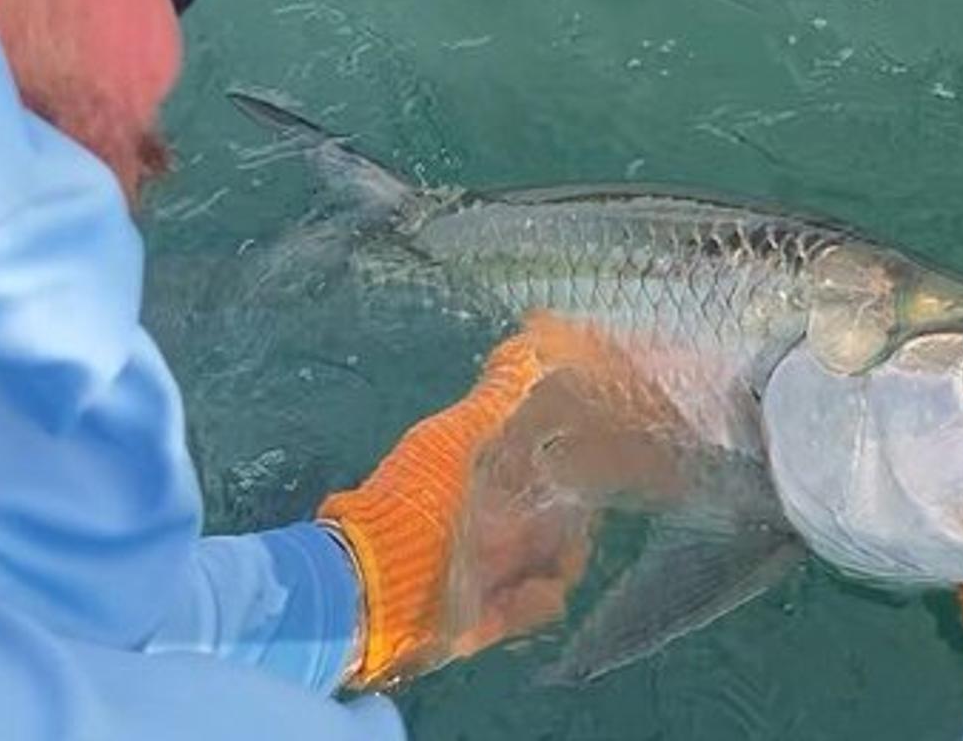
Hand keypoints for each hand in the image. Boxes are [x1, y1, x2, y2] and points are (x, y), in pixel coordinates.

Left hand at [319, 316, 669, 687]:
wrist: (373, 584)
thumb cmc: (415, 500)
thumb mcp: (453, 438)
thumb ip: (494, 398)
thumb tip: (527, 345)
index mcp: (474, 479)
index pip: (531, 470)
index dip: (564, 468)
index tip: (590, 465)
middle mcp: (479, 525)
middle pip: (549, 520)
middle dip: (571, 523)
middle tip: (577, 526)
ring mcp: (481, 573)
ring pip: (550, 564)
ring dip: (562, 563)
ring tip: (557, 564)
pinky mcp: (483, 617)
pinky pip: (532, 607)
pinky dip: (538, 600)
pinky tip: (534, 590)